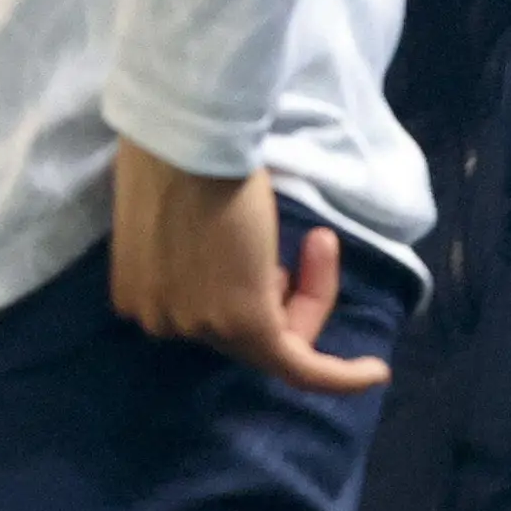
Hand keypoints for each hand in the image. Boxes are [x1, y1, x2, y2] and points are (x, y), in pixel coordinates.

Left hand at [108, 140, 387, 396]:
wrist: (191, 135)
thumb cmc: (182, 155)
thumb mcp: (175, 216)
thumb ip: (193, 257)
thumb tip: (232, 268)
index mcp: (135, 295)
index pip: (207, 313)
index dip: (253, 285)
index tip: (280, 263)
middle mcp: (160, 322)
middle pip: (240, 332)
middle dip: (284, 292)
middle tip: (314, 239)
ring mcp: (201, 327)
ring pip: (276, 341)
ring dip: (312, 294)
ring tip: (320, 239)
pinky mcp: (245, 324)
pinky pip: (300, 367)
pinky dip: (340, 375)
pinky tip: (375, 371)